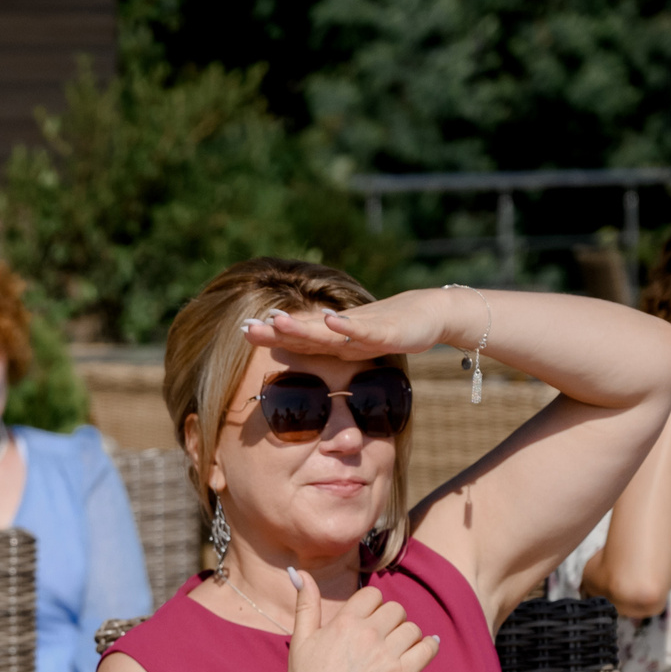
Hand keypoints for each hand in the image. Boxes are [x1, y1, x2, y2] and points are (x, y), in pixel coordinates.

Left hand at [243, 287, 470, 362]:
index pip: (295, 338)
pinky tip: (328, 320)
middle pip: (303, 333)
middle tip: (245, 329)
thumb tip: (296, 358)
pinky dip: (346, 325)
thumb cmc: (388, 330)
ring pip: (327, 331)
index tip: (241, 333)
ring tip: (276, 321)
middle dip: (274, 331)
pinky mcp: (386, 331)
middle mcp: (342, 331)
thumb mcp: (353, 347)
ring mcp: (363, 329)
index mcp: (333, 337)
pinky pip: (363, 330)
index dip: (269, 336)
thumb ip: (328, 351)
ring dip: (302, 327)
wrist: (430, 313)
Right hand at [277, 574, 440, 671]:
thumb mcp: (300, 640)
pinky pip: (427, 649)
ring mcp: (386, 655)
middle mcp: (367, 634)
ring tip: (396, 650)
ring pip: (412, 629)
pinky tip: (423, 649)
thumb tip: (299, 573)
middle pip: (396, 609)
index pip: (373, 595)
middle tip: (382, 638)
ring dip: (407, 636)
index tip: (368, 620)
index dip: (373, 606)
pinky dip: (429, 647)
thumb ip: (305, 604)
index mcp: (344, 622)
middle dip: (391, 621)